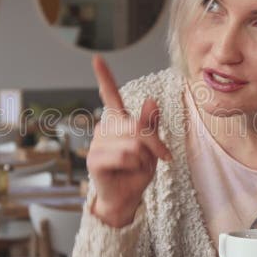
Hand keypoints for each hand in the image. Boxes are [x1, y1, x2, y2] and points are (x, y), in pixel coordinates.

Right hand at [87, 55, 170, 227]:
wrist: (125, 198)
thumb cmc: (136, 172)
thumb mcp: (151, 147)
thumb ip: (151, 125)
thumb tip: (152, 100)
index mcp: (117, 121)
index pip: (110, 95)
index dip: (104, 77)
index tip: (97, 58)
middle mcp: (104, 128)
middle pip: (137, 126)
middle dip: (155, 144)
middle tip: (162, 157)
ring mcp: (97, 143)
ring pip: (134, 143)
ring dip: (145, 158)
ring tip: (138, 167)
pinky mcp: (94, 159)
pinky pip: (126, 156)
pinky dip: (136, 166)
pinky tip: (128, 171)